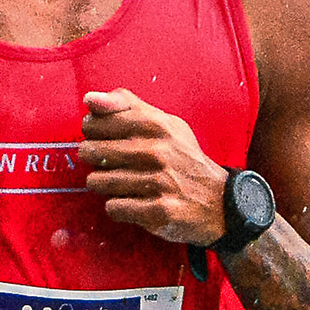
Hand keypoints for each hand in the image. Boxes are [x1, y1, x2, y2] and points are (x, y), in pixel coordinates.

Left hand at [79, 89, 229, 245]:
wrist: (219, 200)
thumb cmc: (181, 157)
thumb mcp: (163, 122)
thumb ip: (126, 105)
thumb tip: (89, 99)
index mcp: (157, 124)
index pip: (97, 121)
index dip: (91, 130)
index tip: (99, 135)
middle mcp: (158, 151)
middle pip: (92, 151)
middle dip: (93, 158)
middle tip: (107, 161)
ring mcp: (159, 182)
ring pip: (98, 181)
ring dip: (103, 184)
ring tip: (120, 181)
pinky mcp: (159, 211)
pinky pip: (114, 207)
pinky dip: (117, 206)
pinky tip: (132, 200)